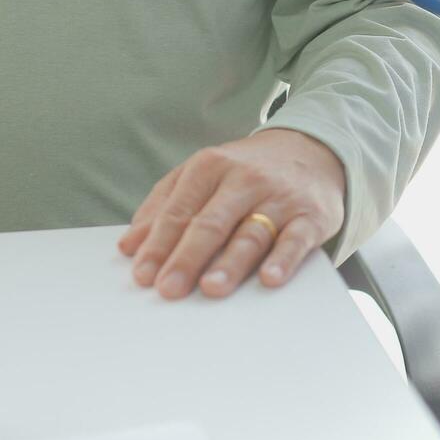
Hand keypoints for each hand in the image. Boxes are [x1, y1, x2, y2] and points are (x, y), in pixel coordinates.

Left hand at [117, 129, 345, 298]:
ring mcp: (279, 197)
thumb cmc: (244, 173)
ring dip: (231, 263)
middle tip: (168, 289)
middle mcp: (244, 179)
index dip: (159, 245)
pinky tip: (269, 279)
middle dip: (187, 258)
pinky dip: (283, 259)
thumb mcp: (201, 176)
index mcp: (209, 166)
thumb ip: (164, 206)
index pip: (178, 211)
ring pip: (251, 233)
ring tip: (211, 288)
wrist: (311, 150)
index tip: (142, 276)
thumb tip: (128, 246)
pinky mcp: (311, 215)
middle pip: (211, 223)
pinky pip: (296, 240)